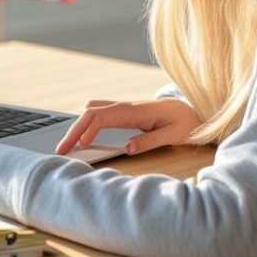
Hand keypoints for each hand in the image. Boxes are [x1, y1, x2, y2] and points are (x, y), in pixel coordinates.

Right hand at [55, 98, 202, 155]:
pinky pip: (100, 114)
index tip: (78, 146)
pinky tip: (84, 138)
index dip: (86, 130)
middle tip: (61, 150)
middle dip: (73, 129)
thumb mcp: (173, 135)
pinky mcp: (125, 114)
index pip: (101, 116)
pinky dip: (87, 124)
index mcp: (134, 111)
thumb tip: (126, 147)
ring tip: (69, 145)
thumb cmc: (185, 122)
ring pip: (92, 110)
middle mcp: (125, 107)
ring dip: (78, 125)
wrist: (195, 109)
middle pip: (90, 112)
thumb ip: (150, 141)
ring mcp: (124, 108)